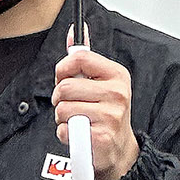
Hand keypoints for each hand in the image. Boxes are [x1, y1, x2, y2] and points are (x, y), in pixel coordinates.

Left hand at [52, 49, 137, 179]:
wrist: (118, 149)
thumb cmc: (106, 113)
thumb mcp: (101, 82)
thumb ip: (85, 58)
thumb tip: (75, 30)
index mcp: (117, 75)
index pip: (80, 57)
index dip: (63, 69)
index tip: (64, 78)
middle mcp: (117, 94)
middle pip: (65, 87)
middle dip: (60, 98)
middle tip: (72, 104)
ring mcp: (111, 116)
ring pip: (62, 109)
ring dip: (62, 118)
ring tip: (77, 120)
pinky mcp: (101, 137)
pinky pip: (65, 130)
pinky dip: (65, 134)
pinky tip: (79, 134)